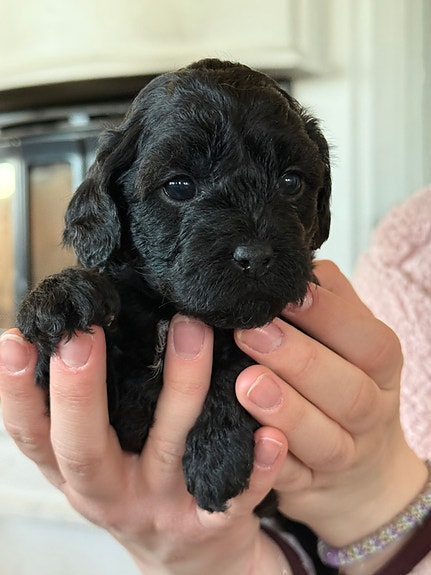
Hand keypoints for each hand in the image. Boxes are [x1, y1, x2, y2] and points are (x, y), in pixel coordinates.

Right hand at [0, 317, 288, 574]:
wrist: (190, 561)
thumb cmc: (137, 489)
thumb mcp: (98, 461)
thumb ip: (84, 414)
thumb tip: (69, 332)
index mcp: (78, 473)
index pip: (32, 435)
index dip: (16, 393)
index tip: (15, 340)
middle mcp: (112, 493)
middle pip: (85, 447)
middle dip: (80, 390)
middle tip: (83, 333)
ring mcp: (163, 509)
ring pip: (170, 448)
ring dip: (182, 387)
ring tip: (190, 329)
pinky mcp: (213, 523)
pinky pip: (236, 492)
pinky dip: (256, 464)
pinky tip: (270, 431)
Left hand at [234, 260, 427, 571]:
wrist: (360, 471)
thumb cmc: (344, 383)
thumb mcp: (349, 343)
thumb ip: (332, 304)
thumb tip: (300, 269)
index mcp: (380, 369)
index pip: (368, 341)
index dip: (331, 317)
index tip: (287, 295)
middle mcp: (370, 413)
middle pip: (347, 391)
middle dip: (299, 360)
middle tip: (252, 332)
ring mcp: (344, 456)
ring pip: (324, 439)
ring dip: (285, 410)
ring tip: (245, 383)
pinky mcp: (311, 487)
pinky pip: (292, 479)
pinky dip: (269, 463)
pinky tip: (244, 439)